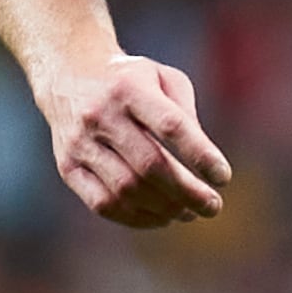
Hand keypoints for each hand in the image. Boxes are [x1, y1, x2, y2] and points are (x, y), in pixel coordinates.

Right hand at [50, 54, 232, 228]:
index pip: (170, 125)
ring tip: (189, 212)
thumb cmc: (130, 80)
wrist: (68, 74)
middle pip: (149, 165)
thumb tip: (204, 164)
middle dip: (187, 192)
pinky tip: (161, 217)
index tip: (223, 177)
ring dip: (165, 208)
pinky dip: (137, 218)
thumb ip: (186, 116)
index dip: (200, 155)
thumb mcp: (163, 78)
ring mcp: (80, 143)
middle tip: (212, 206)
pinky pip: (103, 204)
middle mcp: (100, 115)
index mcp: (129, 87)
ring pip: (126, 189)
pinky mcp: (67, 167)